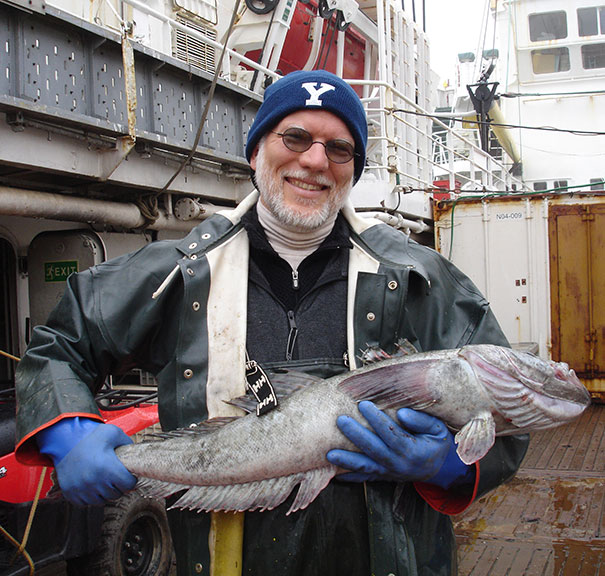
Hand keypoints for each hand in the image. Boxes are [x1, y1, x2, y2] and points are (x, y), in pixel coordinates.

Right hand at [38, 418, 136, 505]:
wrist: (66, 442)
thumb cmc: (93, 438)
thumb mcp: (113, 433)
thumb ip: (127, 442)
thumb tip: (137, 455)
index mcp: (107, 468)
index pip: (128, 485)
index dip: (131, 480)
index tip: (128, 475)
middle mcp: (93, 481)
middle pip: (116, 494)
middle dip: (119, 486)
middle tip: (116, 477)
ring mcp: (81, 489)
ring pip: (102, 501)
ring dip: (106, 493)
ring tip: (105, 481)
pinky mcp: (71, 494)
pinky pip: (87, 503)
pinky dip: (91, 496)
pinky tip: (93, 485)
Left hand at [326, 401, 474, 489]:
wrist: (439, 469)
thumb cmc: (436, 443)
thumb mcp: (438, 430)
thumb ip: (422, 420)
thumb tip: (401, 413)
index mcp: (413, 451)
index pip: (391, 434)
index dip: (377, 420)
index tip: (364, 405)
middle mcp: (399, 464)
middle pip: (374, 450)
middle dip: (356, 435)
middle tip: (340, 421)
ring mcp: (389, 473)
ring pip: (366, 467)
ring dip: (347, 460)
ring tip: (329, 454)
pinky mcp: (383, 477)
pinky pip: (365, 478)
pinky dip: (350, 476)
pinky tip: (335, 473)